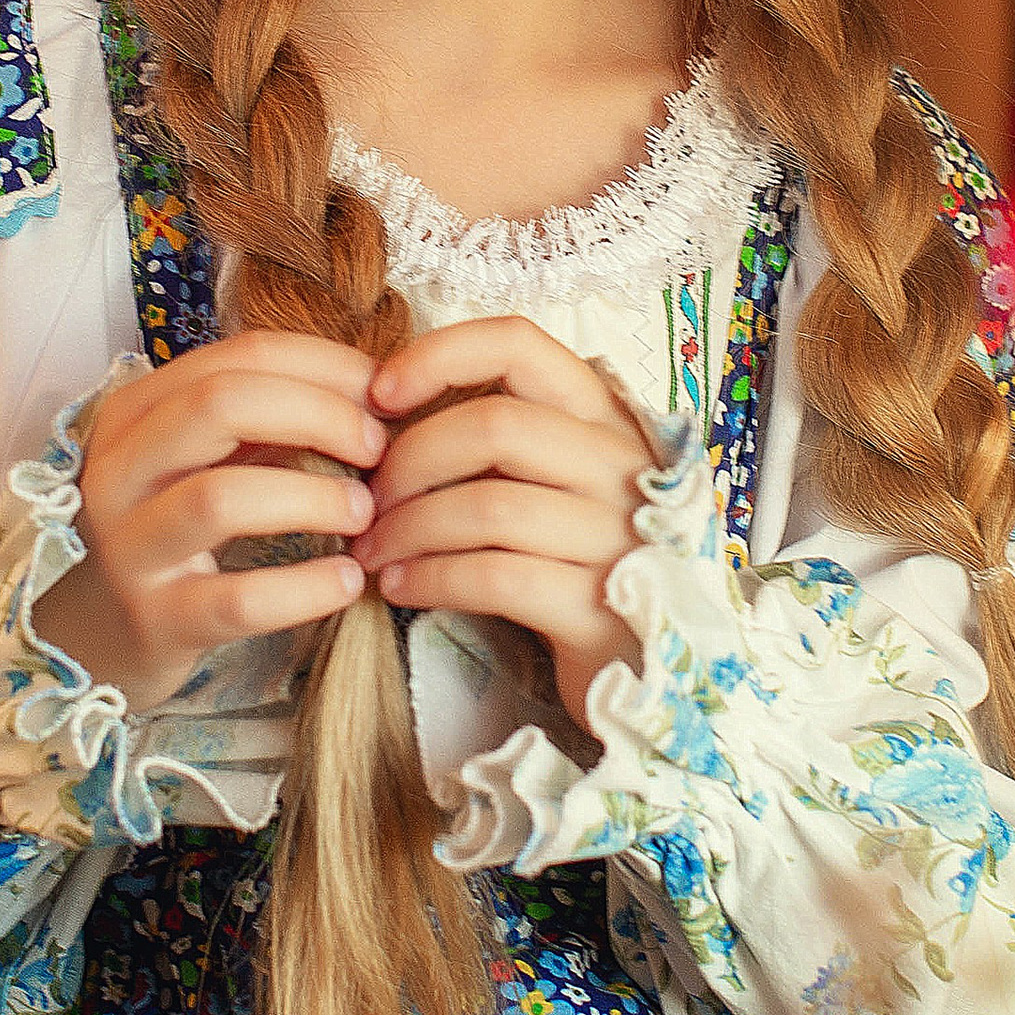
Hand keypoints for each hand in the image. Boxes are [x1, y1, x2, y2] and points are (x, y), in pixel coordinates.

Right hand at [35, 331, 386, 714]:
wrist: (101, 633)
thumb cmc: (177, 527)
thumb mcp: (211, 456)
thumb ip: (274, 418)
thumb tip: (378, 390)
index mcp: (136, 410)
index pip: (238, 356)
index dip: (325, 366)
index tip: (384, 394)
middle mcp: (119, 469)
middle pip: (221, 405)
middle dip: (319, 415)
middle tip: (377, 449)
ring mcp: (129, 546)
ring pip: (221, 497)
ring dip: (313, 498)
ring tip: (365, 514)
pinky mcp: (154, 619)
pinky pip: (238, 600)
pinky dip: (304, 588)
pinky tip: (347, 581)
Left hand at [357, 317, 653, 730]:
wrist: (647, 670)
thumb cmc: (577, 562)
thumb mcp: (553, 482)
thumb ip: (498, 440)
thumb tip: (383, 411)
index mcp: (604, 418)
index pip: (519, 344)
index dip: (440, 355)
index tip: (379, 394)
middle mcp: (623, 466)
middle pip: (495, 426)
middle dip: (410, 460)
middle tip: (368, 501)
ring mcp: (620, 538)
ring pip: (489, 505)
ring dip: (409, 527)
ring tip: (371, 551)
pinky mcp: (601, 609)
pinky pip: (496, 576)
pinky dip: (432, 578)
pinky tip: (400, 587)